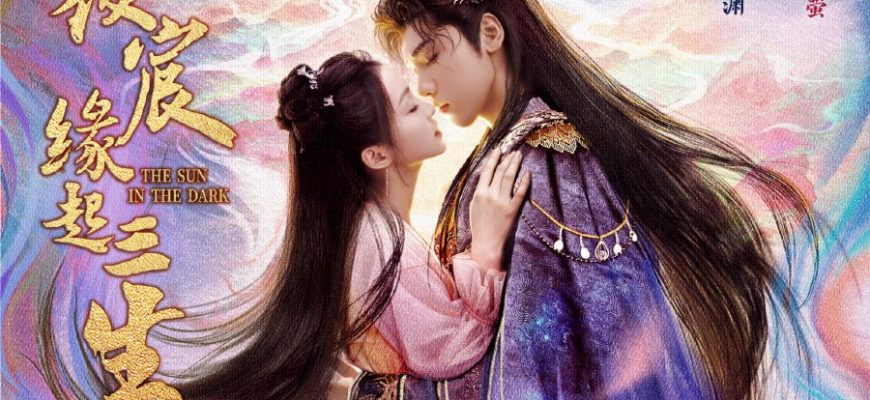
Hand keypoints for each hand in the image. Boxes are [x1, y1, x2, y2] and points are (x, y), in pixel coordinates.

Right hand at [468, 150, 530, 270]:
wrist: (486, 243)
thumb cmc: (479, 226)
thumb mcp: (474, 206)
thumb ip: (480, 192)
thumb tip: (486, 178)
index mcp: (479, 193)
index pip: (487, 171)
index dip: (493, 158)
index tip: (499, 149)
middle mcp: (490, 195)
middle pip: (500, 172)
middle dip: (507, 159)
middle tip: (514, 151)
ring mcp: (502, 202)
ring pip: (509, 178)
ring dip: (514, 165)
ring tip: (519, 156)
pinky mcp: (512, 209)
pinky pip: (520, 192)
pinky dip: (524, 182)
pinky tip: (528, 173)